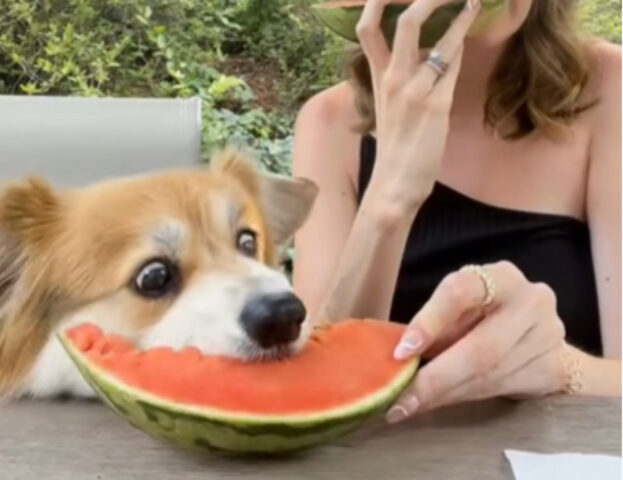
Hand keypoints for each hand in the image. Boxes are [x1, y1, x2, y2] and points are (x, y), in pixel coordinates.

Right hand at [356, 0, 480, 214]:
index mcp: (377, 78)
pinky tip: (471, 22)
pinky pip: (450, 64)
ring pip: (434, 38)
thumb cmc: (395, 145)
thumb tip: (428, 51)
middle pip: (404, 22)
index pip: (367, 29)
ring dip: (456, 11)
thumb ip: (400, 77)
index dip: (377, 1)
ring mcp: (412, 90)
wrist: (394, 182)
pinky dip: (461, 40)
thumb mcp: (389, 107)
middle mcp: (391, 78)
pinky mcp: (434, 105)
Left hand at [386, 261, 568, 422]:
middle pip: (479, 347)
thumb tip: (399, 358)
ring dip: (445, 394)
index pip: (460, 291)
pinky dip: (465, 398)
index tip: (402, 352)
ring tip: (411, 405)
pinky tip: (440, 404)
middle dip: (435, 379)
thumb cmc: (484, 316)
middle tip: (400, 399)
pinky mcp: (554, 366)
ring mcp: (549, 334)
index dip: (429, 322)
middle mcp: (530, 299)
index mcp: (498, 276)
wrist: (541, 338)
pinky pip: (504, 389)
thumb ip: (435, 326)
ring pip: (490, 374)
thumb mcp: (459, 309)